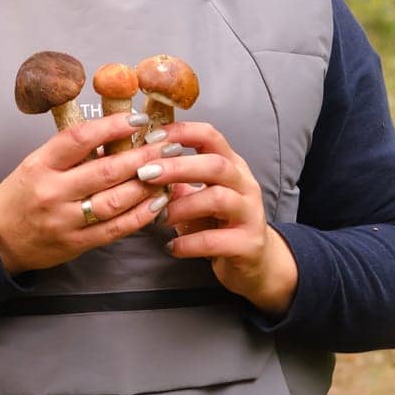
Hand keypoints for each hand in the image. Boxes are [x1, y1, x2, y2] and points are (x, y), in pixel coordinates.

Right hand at [0, 111, 172, 274]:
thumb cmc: (21, 195)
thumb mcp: (37, 164)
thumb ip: (71, 153)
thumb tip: (116, 135)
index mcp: (40, 164)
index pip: (80, 138)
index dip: (112, 126)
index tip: (138, 120)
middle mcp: (52, 191)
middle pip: (105, 170)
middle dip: (142, 155)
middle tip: (165, 143)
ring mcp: (64, 220)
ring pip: (115, 201)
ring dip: (146, 184)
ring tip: (167, 170)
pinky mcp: (76, 243)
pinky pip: (115, 229)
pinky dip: (140, 216)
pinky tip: (157, 203)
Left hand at [134, 121, 298, 315]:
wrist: (254, 262)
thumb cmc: (218, 223)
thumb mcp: (198, 196)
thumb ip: (177, 181)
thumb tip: (140, 164)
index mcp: (231, 165)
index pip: (210, 135)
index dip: (181, 132)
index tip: (151, 138)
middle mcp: (244, 184)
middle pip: (215, 165)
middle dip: (178, 167)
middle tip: (145, 174)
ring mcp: (250, 214)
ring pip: (218, 199)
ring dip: (182, 206)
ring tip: (159, 217)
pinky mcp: (248, 244)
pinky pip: (215, 241)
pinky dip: (188, 243)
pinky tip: (171, 247)